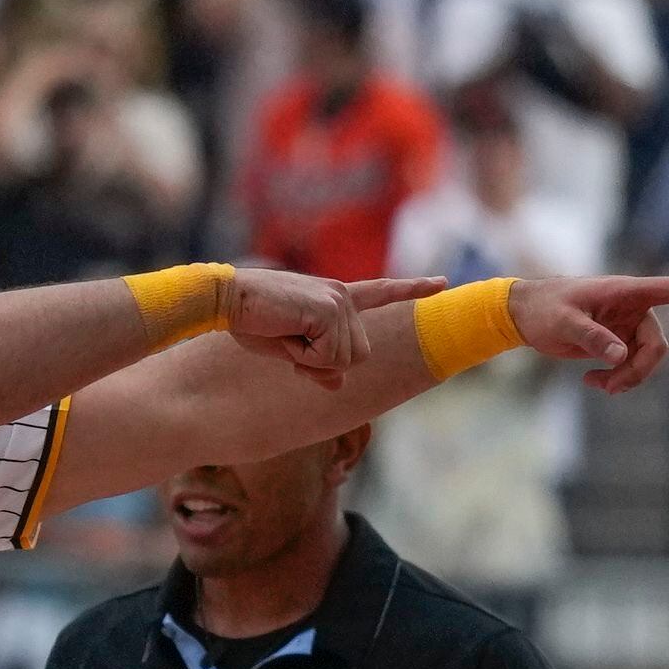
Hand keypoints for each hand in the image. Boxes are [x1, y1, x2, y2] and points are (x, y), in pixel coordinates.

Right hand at [224, 269, 446, 385]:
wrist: (228, 299)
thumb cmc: (250, 320)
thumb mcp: (288, 350)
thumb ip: (317, 365)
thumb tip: (339, 384)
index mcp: (334, 297)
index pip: (381, 293)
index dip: (411, 290)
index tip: (441, 283)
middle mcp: (342, 296)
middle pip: (356, 357)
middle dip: (322, 364)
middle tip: (290, 341)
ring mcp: (338, 301)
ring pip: (343, 362)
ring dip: (309, 360)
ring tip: (284, 333)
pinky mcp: (330, 310)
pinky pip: (327, 359)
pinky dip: (303, 357)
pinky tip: (286, 333)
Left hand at [510, 273, 668, 393]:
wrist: (527, 316)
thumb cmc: (544, 309)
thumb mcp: (564, 323)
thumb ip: (592, 337)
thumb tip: (619, 356)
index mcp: (626, 291)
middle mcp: (634, 307)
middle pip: (658, 346)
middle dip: (640, 372)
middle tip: (612, 389)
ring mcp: (627, 326)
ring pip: (646, 361)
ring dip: (626, 379)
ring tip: (595, 385)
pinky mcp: (618, 341)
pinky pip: (631, 366)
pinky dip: (616, 379)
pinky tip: (591, 382)